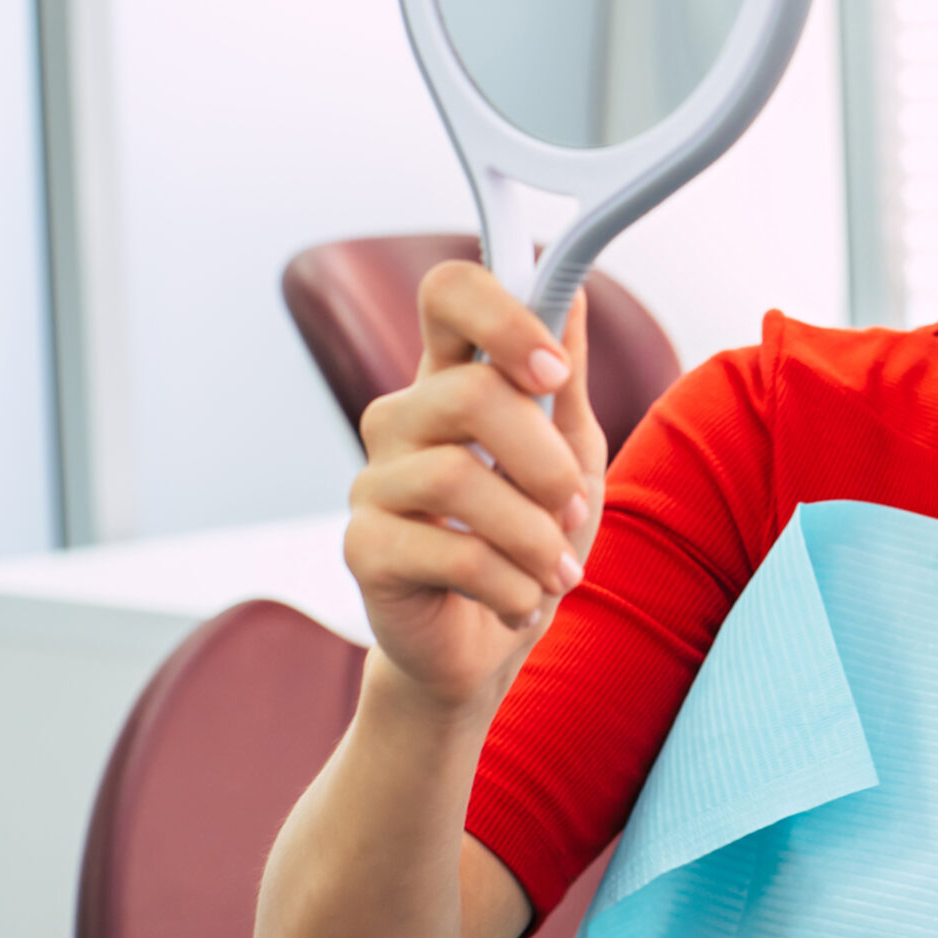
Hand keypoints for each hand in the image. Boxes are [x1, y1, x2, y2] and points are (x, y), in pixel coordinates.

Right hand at [342, 262, 606, 715]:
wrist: (490, 645)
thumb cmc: (531, 535)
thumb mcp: (571, 450)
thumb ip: (565, 378)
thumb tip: (572, 292)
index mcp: (454, 379)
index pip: (448, 294)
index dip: (502, 316)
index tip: (554, 372)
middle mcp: (403, 418)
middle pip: (468, 392)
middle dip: (545, 459)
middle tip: (574, 507)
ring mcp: (373, 481)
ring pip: (457, 478)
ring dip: (534, 534)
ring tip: (557, 570)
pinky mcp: (363, 549)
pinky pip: (449, 554)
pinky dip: (511, 585)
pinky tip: (524, 602)